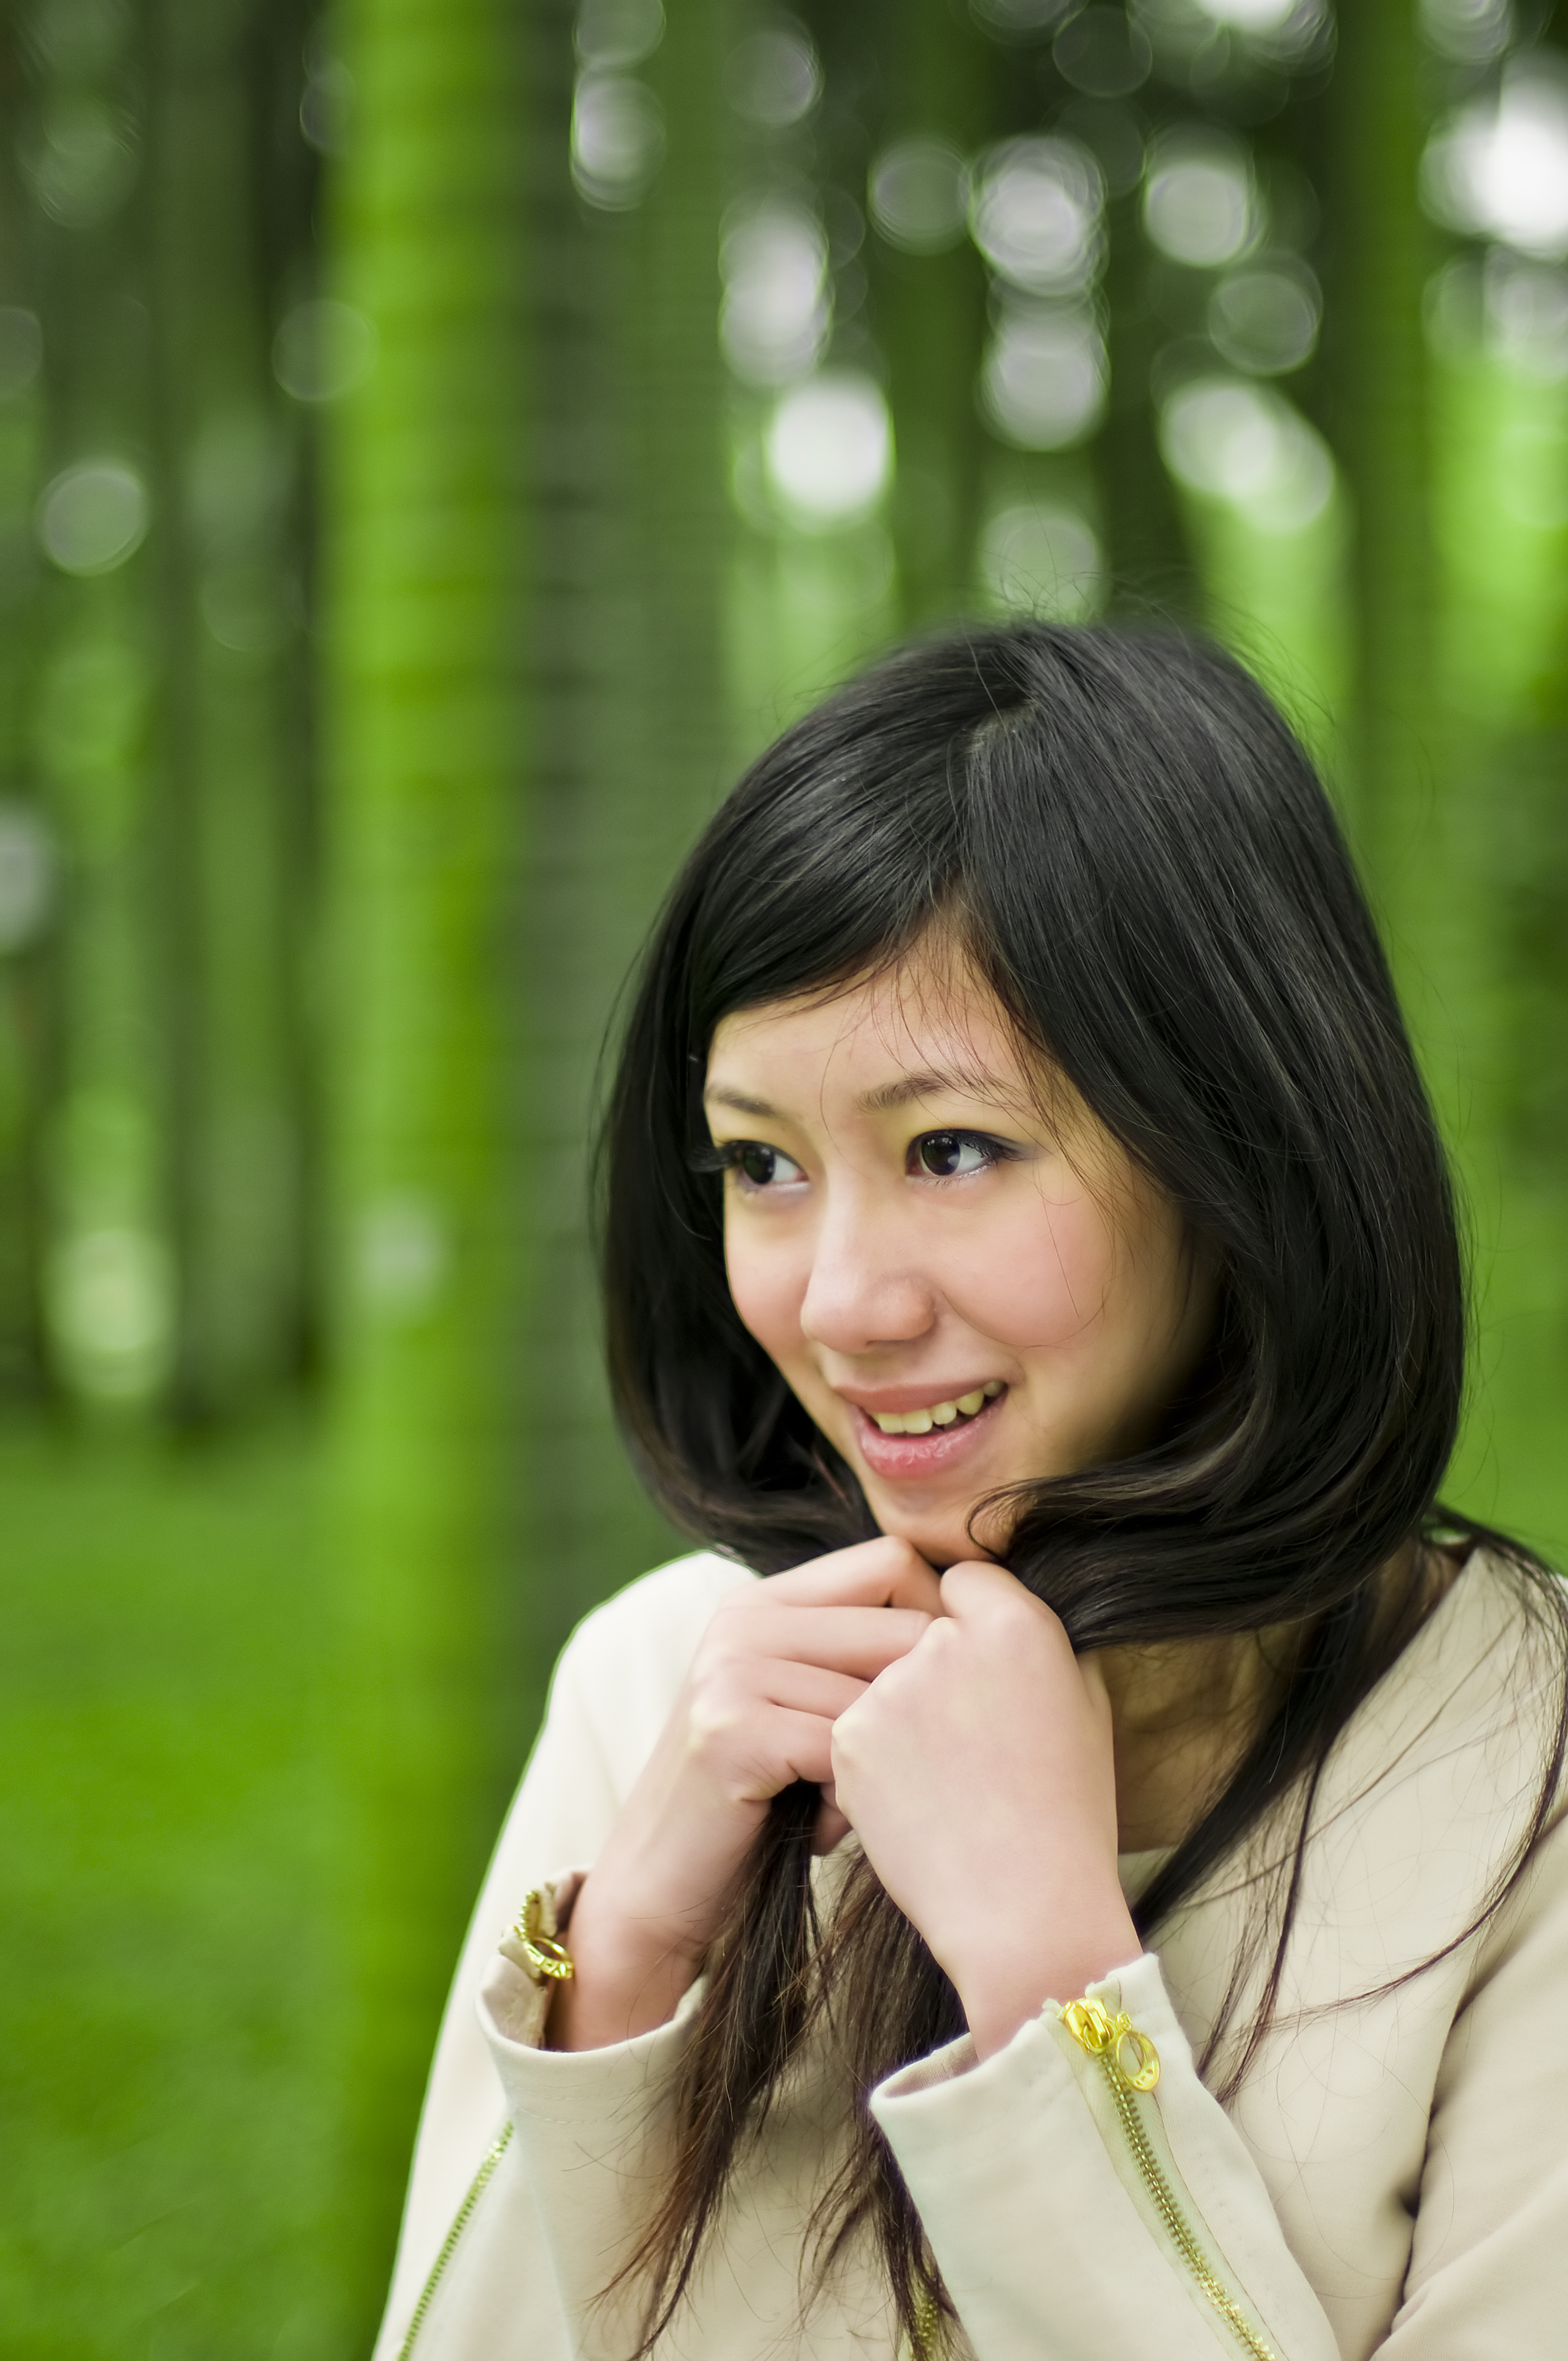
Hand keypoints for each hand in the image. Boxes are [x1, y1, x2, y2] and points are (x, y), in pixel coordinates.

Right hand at [549, 1536, 942, 2050]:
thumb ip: (856, 1658)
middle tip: (895, 1770)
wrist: (658, 1887)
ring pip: (882, 1694)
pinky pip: (846, 1748)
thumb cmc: (759, 1803)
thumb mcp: (800, 1708)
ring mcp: (731, 1669)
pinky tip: (827, 1830)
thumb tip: (976, 1627)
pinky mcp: (730, 1729)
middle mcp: (744, 1619)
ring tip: (855, 1808)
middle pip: (902, 1623)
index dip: (935, 1622)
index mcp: (764, 1600)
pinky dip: (855, 1800)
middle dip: (921, 1703)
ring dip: (887, 1764)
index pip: (892, 1560)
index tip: (933, 1696)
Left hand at [828, 1560, 1139, 2059]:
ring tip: (941, 1786)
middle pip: (914, 1628)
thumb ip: (1040, 1644)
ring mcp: (892, 1687)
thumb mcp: (1085, 1708)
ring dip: (895, 1716)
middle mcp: (948, 1641)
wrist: (1025, 1911)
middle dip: (925, 1669)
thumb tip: (1001, 1614)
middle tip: (958, 1740)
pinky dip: (869, 1762)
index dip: (966, 1620)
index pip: (966, 1581)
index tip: (974, 1669)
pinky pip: (851, 1729)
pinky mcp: (849, 1735)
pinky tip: (910, 1808)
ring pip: (877, 1680)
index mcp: (1018, 1624)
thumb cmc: (1069, 1817)